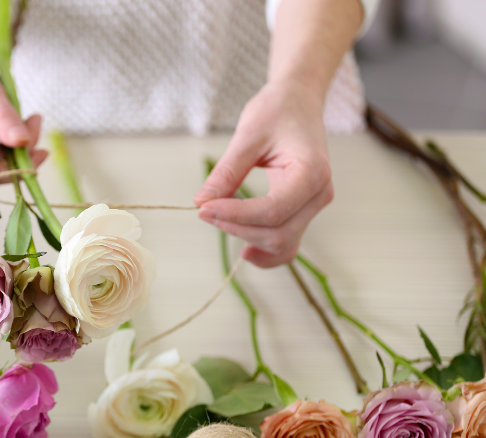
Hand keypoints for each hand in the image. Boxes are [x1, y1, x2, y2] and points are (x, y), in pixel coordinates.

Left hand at [194, 80, 332, 267]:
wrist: (298, 102)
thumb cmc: (277, 110)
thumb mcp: (248, 135)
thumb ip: (226, 172)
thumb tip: (201, 202)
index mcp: (312, 172)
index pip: (272, 211)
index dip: (234, 216)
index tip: (203, 208)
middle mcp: (319, 194)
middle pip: (277, 234)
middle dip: (237, 228)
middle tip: (204, 210)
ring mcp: (313, 206)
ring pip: (282, 244)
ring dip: (247, 240)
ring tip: (218, 221)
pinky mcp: (303, 211)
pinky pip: (287, 243)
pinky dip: (265, 252)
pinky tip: (243, 251)